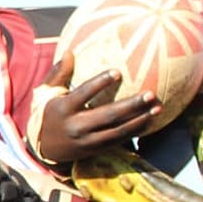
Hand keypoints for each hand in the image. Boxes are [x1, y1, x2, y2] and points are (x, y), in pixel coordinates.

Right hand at [32, 54, 159, 165]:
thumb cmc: (48, 114)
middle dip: (131, 105)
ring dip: (140, 119)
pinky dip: (135, 131)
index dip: (100, 83)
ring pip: (118, 130)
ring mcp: (87, 141)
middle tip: (150, 94)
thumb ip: (58, 74)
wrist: (45, 149)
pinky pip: (119, 140)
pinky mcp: (95, 150)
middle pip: (108, 115)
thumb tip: (69, 52)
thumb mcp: (46, 94)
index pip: (84, 94)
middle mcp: (76, 126)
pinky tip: (150, 121)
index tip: (117, 72)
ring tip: (157, 108)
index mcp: (63, 109)